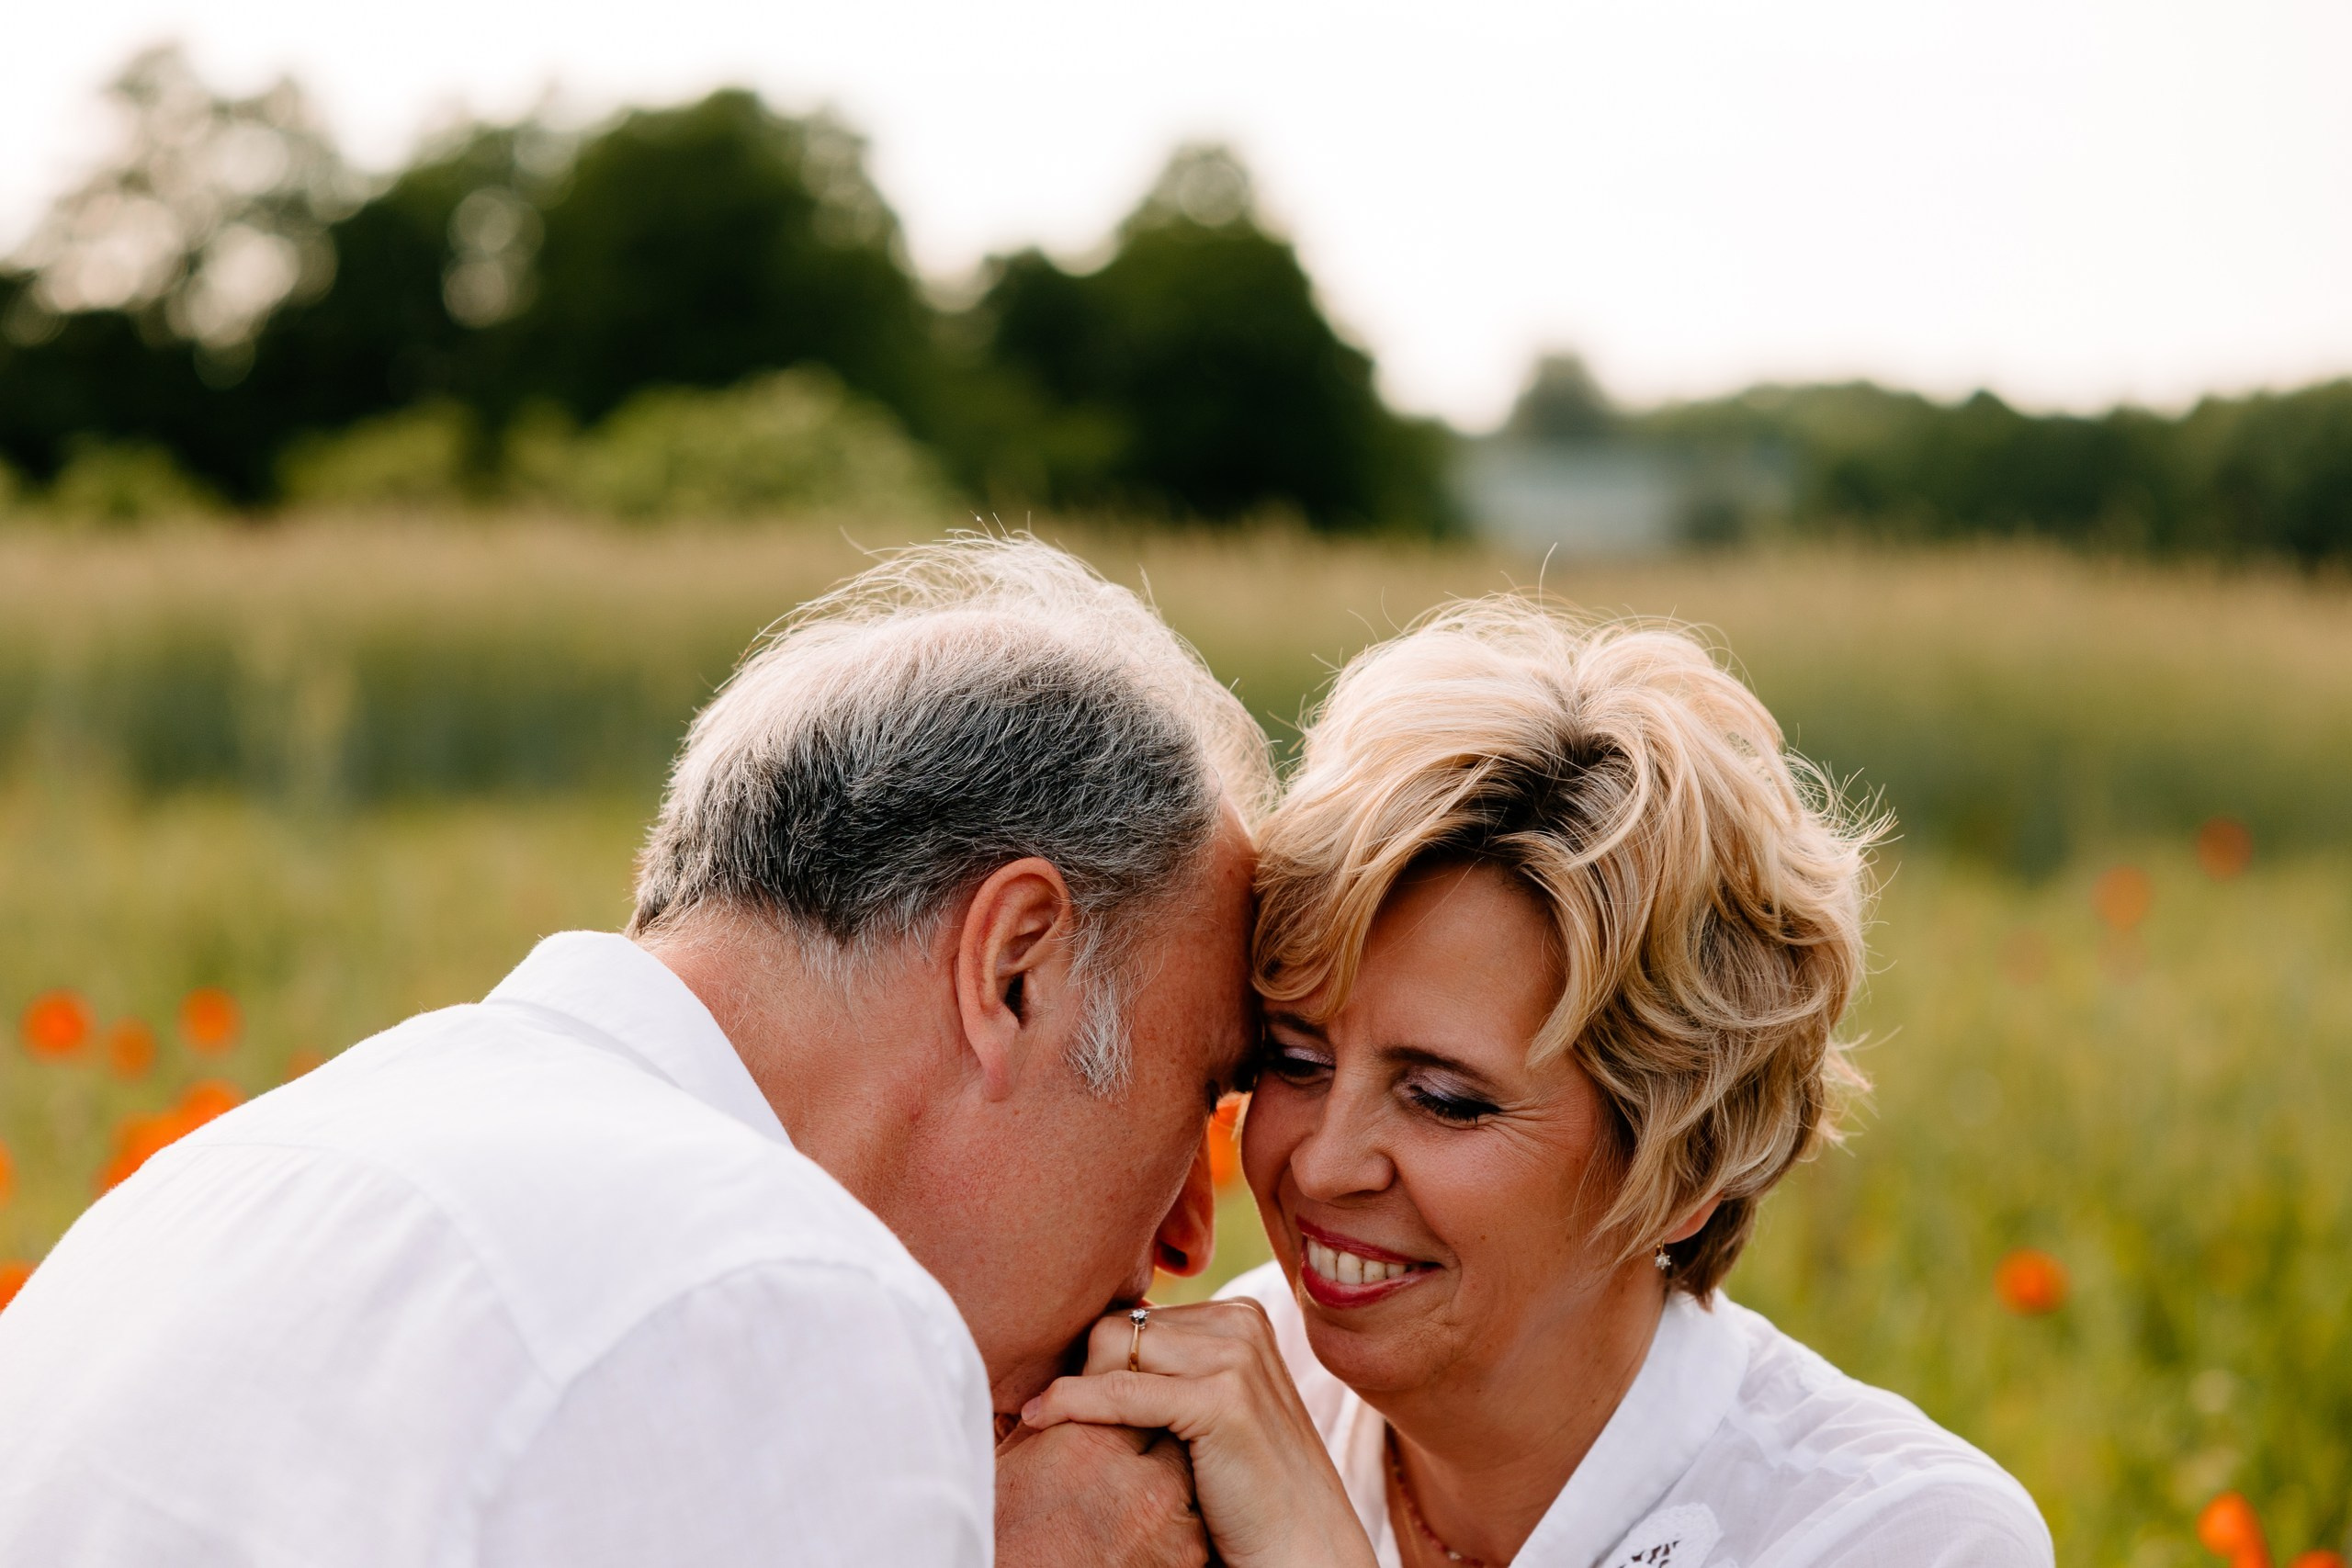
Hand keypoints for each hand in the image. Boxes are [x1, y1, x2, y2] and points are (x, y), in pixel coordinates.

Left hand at [1022, 1301, 1375, 1567]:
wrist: (1303, 1548)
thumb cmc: (1248, 1490)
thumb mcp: (1210, 1411)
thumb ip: (1171, 1370)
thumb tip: (1095, 1343)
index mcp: (1240, 1316)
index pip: (1137, 1316)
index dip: (1090, 1356)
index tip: (1051, 1391)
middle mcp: (1241, 1322)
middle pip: (1121, 1325)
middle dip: (1078, 1367)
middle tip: (1038, 1409)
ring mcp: (1236, 1356)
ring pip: (1115, 1347)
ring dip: (1073, 1386)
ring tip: (1040, 1420)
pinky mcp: (1222, 1399)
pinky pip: (1120, 1390)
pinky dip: (1074, 1403)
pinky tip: (1041, 1419)